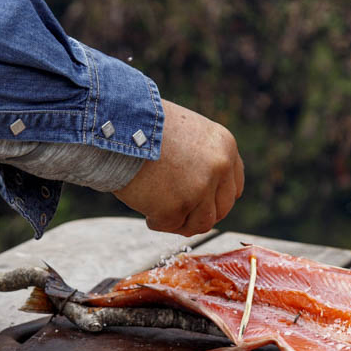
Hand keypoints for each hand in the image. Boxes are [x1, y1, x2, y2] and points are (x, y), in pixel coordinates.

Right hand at [114, 100, 243, 235]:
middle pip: (220, 210)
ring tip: (160, 213)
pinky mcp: (175, 208)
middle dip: (199, 214)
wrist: (117, 124)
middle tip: (179, 213)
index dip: (216, 199)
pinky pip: (169, 226)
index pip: (233, 187)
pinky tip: (145, 209)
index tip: (201, 203)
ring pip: (200, 224)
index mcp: (225, 146)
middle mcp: (218, 168)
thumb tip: (204, 188)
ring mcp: (198, 190)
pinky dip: (156, 221)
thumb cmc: (144, 124)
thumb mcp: (187, 132)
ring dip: (182, 223)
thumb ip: (203, 158)